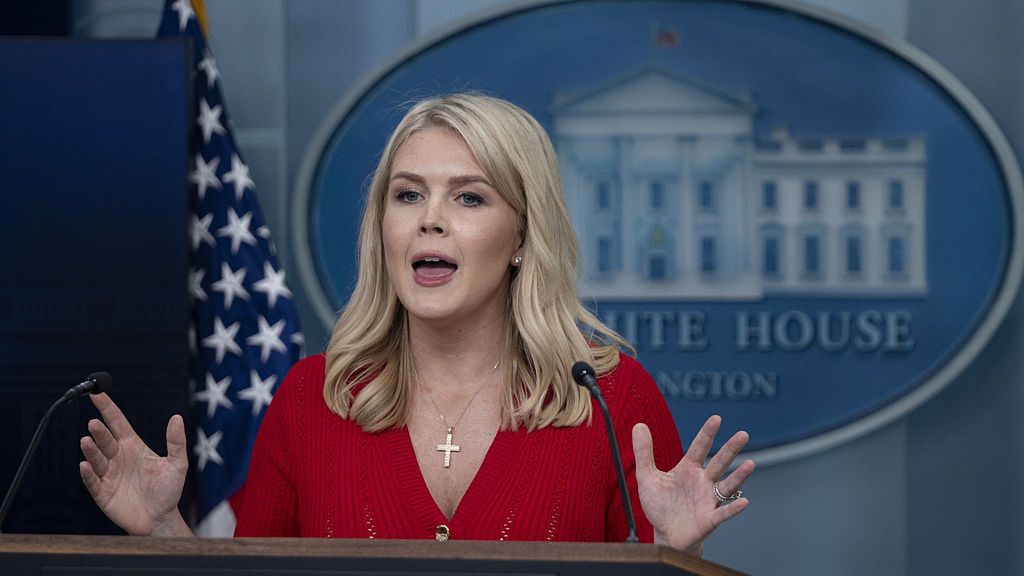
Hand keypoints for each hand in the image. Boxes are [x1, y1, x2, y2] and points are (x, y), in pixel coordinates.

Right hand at [79, 393, 191, 535]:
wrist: (161, 519)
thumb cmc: (168, 491)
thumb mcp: (177, 464)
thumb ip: (176, 442)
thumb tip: (177, 417)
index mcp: (133, 446)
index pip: (117, 422)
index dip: (107, 408)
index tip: (96, 393)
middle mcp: (118, 457)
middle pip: (105, 440)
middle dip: (99, 432)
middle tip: (94, 424)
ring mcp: (109, 475)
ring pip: (97, 458)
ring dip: (91, 450)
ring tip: (87, 440)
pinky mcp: (103, 493)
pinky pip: (93, 482)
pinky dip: (88, 473)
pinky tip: (86, 465)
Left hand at [633, 415, 754, 553]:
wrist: (664, 534)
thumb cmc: (659, 504)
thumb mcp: (647, 477)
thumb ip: (643, 452)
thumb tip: (639, 425)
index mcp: (688, 469)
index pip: (699, 447)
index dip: (707, 433)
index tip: (716, 418)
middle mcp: (702, 482)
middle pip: (719, 462)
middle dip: (730, 449)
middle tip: (743, 434)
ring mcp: (708, 500)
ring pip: (727, 485)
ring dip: (739, 476)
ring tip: (751, 464)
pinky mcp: (709, 520)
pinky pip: (723, 513)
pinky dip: (733, 508)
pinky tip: (744, 502)